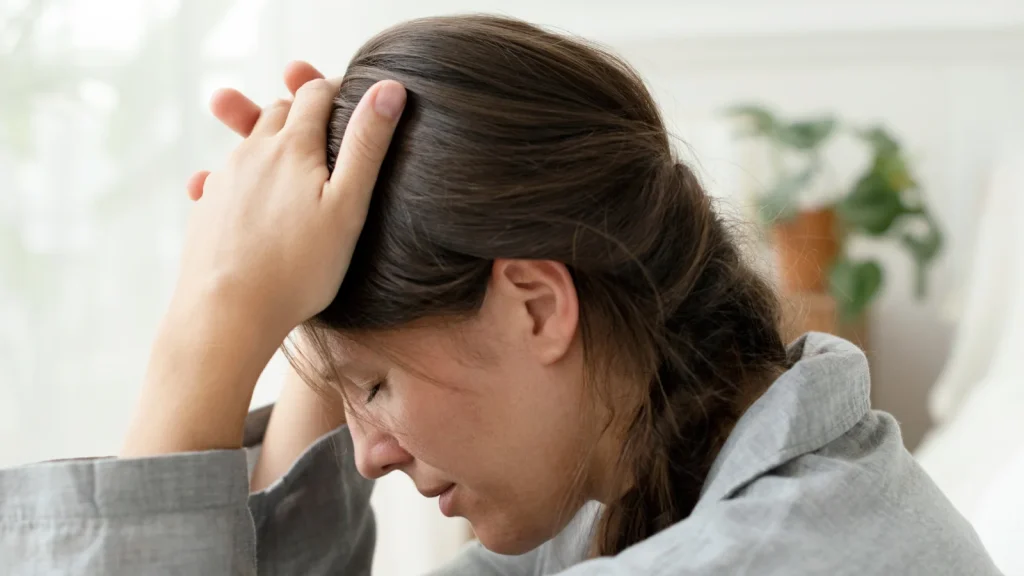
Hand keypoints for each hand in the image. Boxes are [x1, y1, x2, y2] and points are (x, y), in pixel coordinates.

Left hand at [175, 68, 406, 336]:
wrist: (226, 315)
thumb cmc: (299, 268)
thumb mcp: (348, 206)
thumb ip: (367, 145)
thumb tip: (389, 89)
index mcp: (292, 146)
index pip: (316, 94)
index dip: (338, 89)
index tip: (355, 97)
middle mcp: (252, 152)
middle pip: (279, 112)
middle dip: (303, 109)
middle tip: (326, 123)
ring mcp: (224, 179)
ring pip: (250, 143)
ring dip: (272, 140)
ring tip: (292, 157)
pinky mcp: (206, 209)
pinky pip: (224, 178)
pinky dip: (244, 175)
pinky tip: (250, 196)